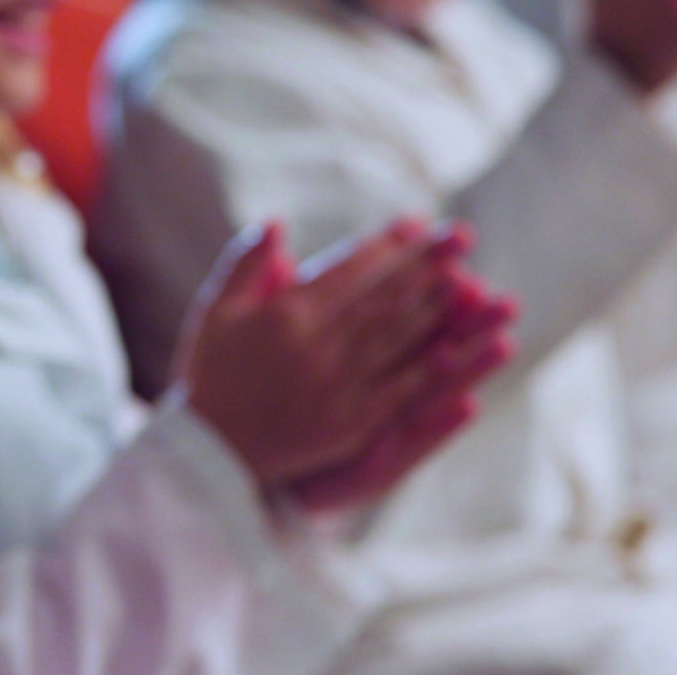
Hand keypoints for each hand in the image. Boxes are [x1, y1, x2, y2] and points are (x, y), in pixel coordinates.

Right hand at [173, 220, 514, 501]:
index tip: (419, 222)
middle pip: (384, 297)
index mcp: (286, 315)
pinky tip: (458, 351)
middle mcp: (318, 348)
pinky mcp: (351, 425)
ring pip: (398, 338)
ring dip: (437, 308)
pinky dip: (431, 368)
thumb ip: (245, 264)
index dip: (388, 244)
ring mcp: (338, 388)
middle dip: (427, 264)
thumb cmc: (208, 377)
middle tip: (463, 238)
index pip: (350, 269)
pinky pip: (399, 390)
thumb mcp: (214, 312)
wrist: (206, 454)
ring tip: (469, 283)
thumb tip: (277, 224)